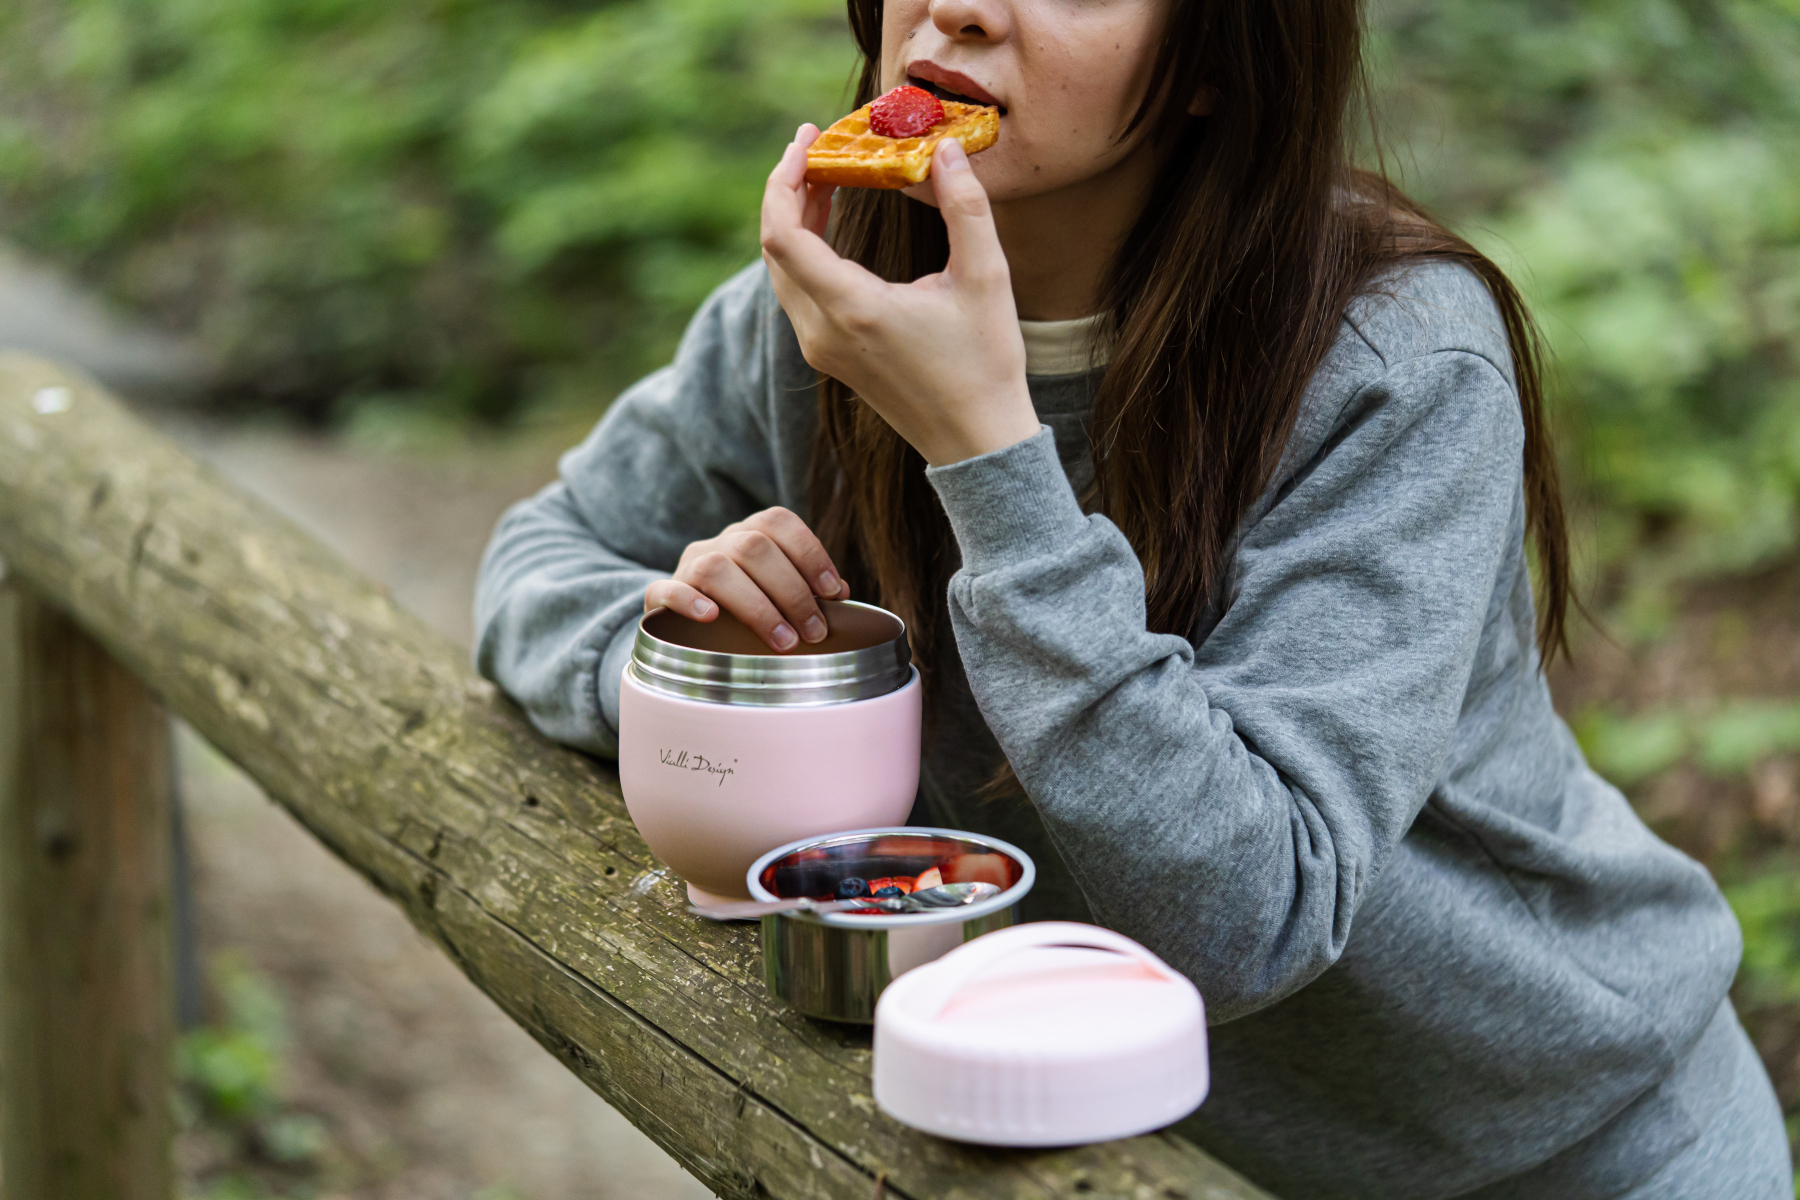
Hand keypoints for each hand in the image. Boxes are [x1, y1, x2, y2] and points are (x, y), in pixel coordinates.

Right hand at [643, 507, 847, 651]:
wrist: (686, 630)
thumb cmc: (746, 612)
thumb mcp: (777, 595)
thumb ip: (808, 590)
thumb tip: (843, 596)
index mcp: (750, 535)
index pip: (778, 522)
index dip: (810, 553)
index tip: (833, 592)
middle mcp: (719, 543)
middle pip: (753, 547)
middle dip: (791, 591)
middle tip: (814, 631)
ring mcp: (688, 567)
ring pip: (716, 567)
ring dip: (756, 606)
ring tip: (783, 641)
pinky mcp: (659, 597)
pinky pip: (667, 589)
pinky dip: (689, 601)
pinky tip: (711, 619)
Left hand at [760, 126, 1040, 466]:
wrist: (977, 443)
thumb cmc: (985, 365)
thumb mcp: (987, 279)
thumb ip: (966, 207)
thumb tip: (946, 149)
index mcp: (852, 311)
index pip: (782, 236)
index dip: (783, 180)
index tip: (809, 139)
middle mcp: (822, 332)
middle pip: (774, 248)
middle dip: (787, 190)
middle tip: (817, 145)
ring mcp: (821, 349)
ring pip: (782, 271)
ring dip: (794, 219)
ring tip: (823, 176)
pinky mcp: (830, 356)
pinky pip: (798, 292)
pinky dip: (805, 250)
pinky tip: (830, 223)